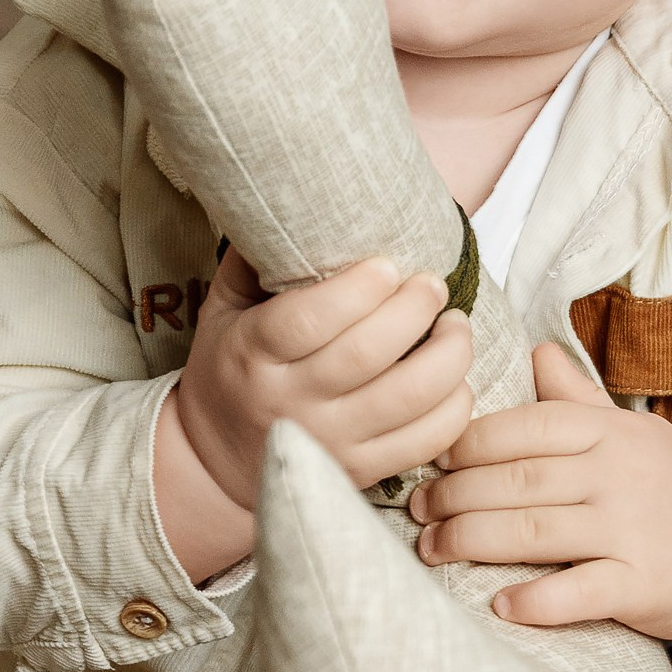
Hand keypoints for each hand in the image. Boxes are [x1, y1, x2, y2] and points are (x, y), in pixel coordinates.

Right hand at [155, 252, 473, 582]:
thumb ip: (253, 261)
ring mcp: (330, 442)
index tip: (389, 265)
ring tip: (456, 325)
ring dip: (449, 355)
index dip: (358, 290)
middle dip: (414, 311)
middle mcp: (291, 402)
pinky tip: (456, 378)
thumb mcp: (222, 311)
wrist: (215, 464)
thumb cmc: (230, 370)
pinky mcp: (362, 471)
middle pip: (367, 354)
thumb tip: (292, 200)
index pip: (309, 321)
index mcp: (253, 355)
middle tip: (433, 285)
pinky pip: (426, 441)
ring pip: (408, 399)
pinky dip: (455, 406)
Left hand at [408, 341, 671, 644]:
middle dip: (453, 495)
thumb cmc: (671, 486)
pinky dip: (535, 600)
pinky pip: (578, 592)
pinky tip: (500, 605)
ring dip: (470, 541)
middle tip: (416, 511)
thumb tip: (535, 350)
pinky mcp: (644, 584)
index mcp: (609, 431)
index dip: (466, 444)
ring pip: (532, 531)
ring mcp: (632, 529)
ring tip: (432, 549)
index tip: (429, 459)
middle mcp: (619, 474)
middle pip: (515, 480)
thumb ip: (578, 398)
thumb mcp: (632, 430)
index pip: (523, 428)